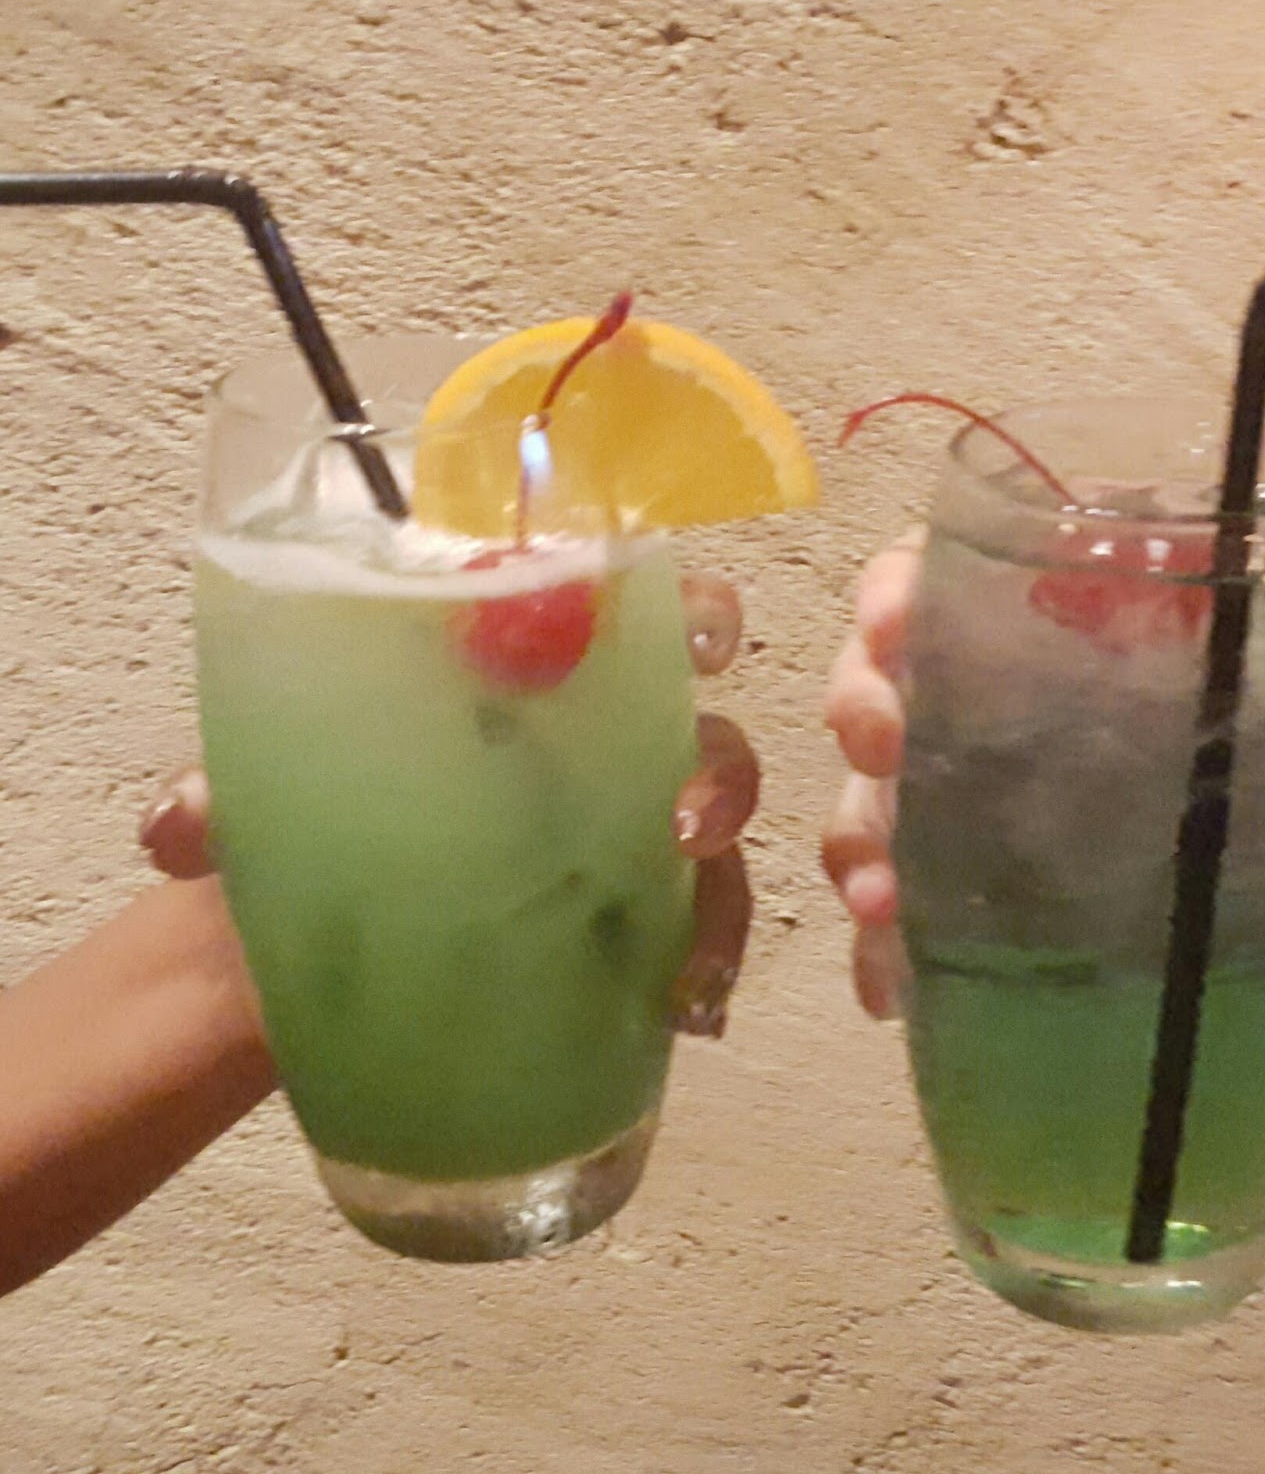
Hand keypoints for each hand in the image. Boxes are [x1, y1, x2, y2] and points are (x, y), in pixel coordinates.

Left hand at [141, 573, 759, 1039]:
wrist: (294, 952)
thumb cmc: (301, 823)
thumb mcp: (266, 794)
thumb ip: (229, 791)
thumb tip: (179, 827)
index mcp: (525, 673)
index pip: (630, 610)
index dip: (688, 612)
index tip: (698, 641)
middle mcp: (596, 744)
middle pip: (703, 727)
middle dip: (721, 772)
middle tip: (684, 826)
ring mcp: (618, 836)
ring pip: (715, 843)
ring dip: (718, 897)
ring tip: (687, 971)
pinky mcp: (623, 923)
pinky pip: (689, 933)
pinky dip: (700, 970)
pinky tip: (683, 1016)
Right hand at [822, 530, 1264, 1019]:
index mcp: (1064, 626)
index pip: (949, 574)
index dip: (901, 587)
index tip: (897, 619)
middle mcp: (992, 707)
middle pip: (879, 678)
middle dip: (862, 703)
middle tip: (889, 742)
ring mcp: (967, 807)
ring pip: (871, 799)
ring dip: (862, 843)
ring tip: (889, 901)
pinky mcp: (966, 900)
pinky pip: (897, 917)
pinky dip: (882, 950)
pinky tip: (889, 990)